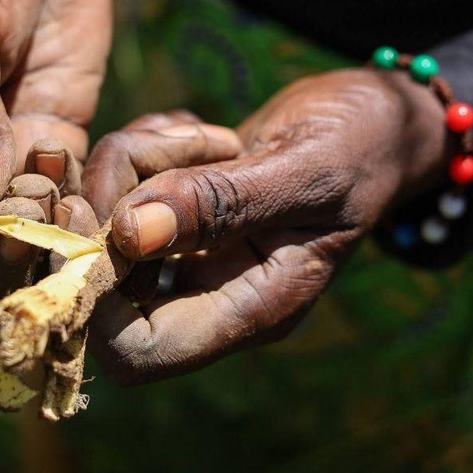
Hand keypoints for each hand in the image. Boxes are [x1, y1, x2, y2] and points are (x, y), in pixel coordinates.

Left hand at [81, 68, 451, 382]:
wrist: (376, 120)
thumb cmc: (361, 147)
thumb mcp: (305, 170)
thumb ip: (221, 203)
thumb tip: (127, 232)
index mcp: (250, 309)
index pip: (135, 352)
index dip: (96, 296)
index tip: (99, 214)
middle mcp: (210, 291)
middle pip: (103, 283)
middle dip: (108, 205)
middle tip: (157, 149)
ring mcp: (190, 251)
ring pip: (104, 221)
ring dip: (134, 161)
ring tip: (207, 137)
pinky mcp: (178, 211)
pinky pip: (119, 182)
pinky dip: (143, 146)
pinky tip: (198, 132)